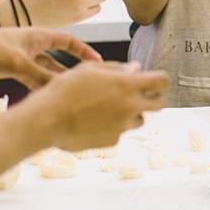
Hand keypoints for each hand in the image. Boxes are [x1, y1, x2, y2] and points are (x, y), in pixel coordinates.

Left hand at [0, 27, 102, 89]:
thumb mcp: (18, 63)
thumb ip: (40, 76)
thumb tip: (61, 90)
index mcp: (38, 36)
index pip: (68, 41)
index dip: (84, 51)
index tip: (98, 62)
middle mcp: (32, 46)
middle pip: (59, 58)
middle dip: (73, 70)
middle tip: (88, 82)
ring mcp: (22, 59)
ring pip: (46, 72)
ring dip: (56, 81)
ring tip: (72, 94)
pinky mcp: (11, 70)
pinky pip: (32, 80)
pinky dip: (40, 87)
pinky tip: (48, 98)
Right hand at [37, 62, 169, 149]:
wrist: (47, 120)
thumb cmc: (65, 90)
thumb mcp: (90, 70)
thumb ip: (117, 69)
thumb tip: (136, 69)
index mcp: (127, 85)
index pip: (162, 81)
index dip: (160, 80)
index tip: (155, 81)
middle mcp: (130, 106)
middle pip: (160, 104)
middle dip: (153, 99)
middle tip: (139, 96)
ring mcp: (122, 126)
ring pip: (140, 120)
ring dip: (132, 114)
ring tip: (109, 108)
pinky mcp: (113, 141)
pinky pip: (120, 132)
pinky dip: (113, 126)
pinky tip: (94, 121)